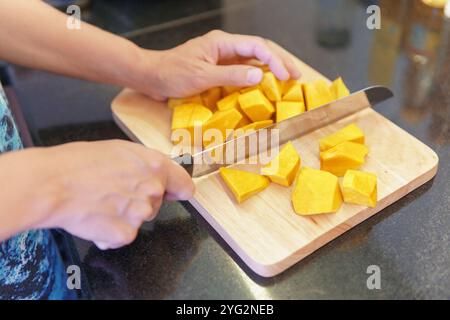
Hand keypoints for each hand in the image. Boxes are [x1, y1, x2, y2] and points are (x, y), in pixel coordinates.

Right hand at [4, 140, 193, 248]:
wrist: (52, 184)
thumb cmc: (78, 163)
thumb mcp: (119, 151)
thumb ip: (144, 165)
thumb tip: (157, 176)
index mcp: (155, 165)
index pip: (183, 184)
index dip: (179, 189)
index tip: (177, 193)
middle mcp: (153, 189)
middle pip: (157, 203)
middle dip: (139, 201)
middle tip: (113, 192)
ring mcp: (141, 213)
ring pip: (140, 219)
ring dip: (124, 216)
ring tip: (100, 203)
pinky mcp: (126, 233)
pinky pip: (124, 235)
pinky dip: (111, 232)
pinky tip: (95, 218)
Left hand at [136, 30, 300, 99]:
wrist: (152, 78)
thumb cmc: (172, 74)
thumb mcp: (202, 76)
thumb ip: (231, 76)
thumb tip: (259, 75)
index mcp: (222, 43)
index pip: (256, 46)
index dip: (274, 60)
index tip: (286, 75)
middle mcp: (224, 48)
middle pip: (259, 50)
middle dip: (279, 62)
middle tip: (296, 76)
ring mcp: (222, 58)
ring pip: (253, 60)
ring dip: (270, 70)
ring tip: (287, 80)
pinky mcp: (218, 70)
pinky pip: (242, 71)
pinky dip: (256, 77)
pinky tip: (265, 85)